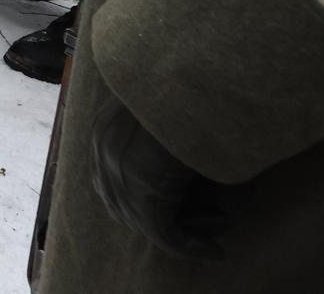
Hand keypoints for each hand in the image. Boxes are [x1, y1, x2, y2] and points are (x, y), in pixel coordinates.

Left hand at [90, 95, 224, 259]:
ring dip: (186, 231)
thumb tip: (183, 168)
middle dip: (170, 218)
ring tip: (219, 228)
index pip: (116, 181)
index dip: (152, 198)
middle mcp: (104, 150)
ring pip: (147, 221)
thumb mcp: (170, 109)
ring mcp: (119, 170)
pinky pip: (162, 231)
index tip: (191, 204)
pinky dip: (189, 246)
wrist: (192, 71)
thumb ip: (165, 137)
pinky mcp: (141, 189)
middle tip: (213, 219)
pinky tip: (215, 251)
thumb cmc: (191, 85)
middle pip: (128, 205)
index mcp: (105, 128)